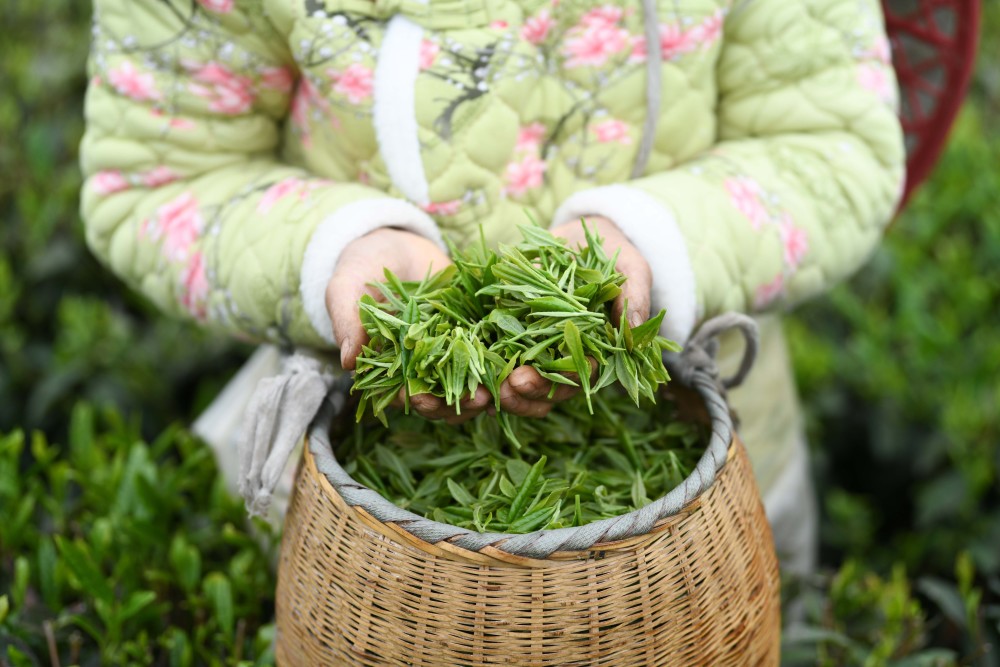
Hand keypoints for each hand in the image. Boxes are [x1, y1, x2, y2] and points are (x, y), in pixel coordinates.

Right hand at [327, 227, 488, 423]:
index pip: (404, 394)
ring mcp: (453, 351)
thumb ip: (347, 321)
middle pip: (444, 397)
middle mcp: (425, 367)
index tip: (424, 399)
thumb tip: (348, 363)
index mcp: (391, 367)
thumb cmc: (362, 267)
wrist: (395, 243)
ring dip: (488, 390)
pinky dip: (507, 361)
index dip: (415, 400)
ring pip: (473, 382)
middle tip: (476, 400)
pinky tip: (520, 364)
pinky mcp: (478, 331)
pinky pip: (494, 351)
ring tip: (500, 388)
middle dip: (459, 404)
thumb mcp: (347, 288)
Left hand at [498, 216, 651, 417]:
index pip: (582, 376)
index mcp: (597, 350)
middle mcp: (565, 355)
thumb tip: (633, 331)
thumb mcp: (629, 267)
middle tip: (509, 385)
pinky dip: (481, 364)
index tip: (535, 380)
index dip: (563, 381)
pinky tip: (466, 366)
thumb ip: (633, 296)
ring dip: (503, 388)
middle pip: (548, 387)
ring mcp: (536, 346)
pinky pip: (494, 354)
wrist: (578, 234)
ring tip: (485, 386)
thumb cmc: (611, 252)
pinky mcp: (510, 329)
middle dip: (527, 391)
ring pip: (520, 380)